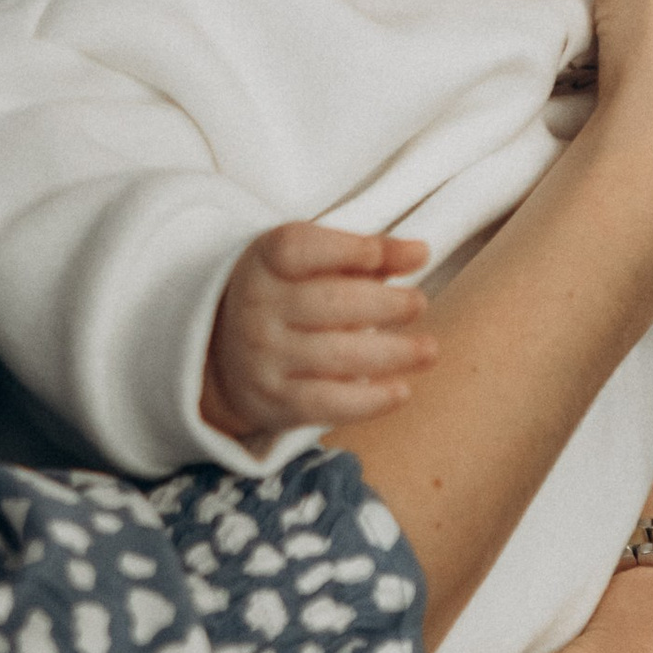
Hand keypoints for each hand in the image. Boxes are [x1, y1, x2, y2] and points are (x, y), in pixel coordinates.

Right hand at [201, 222, 434, 443]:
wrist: (223, 358)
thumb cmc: (288, 298)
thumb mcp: (313, 264)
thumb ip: (368, 255)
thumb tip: (420, 253)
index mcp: (265, 262)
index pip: (299, 247)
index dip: (349, 249)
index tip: (391, 257)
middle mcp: (257, 307)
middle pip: (327, 303)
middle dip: (383, 304)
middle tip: (419, 304)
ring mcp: (265, 356)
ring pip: (336, 356)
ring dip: (392, 354)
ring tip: (428, 350)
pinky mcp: (276, 400)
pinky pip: (327, 404)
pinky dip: (369, 400)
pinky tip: (402, 391)